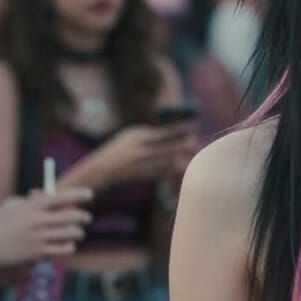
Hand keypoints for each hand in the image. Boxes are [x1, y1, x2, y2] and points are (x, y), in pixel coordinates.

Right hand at [0, 189, 91, 270]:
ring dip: (77, 233)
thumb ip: (31, 199)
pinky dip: (69, 246)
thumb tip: (49, 194)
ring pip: (71, 234)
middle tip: (86, 217)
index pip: (61, 197)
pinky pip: (64, 249)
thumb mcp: (11, 205)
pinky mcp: (39, 253)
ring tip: (77, 232)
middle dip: (83, 216)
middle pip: (71, 216)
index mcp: (31, 206)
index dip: (78, 195)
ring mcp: (39, 238)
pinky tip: (68, 245)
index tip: (89, 195)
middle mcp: (37, 221)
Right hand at [83, 124, 200, 188]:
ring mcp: (145, 164)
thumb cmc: (120, 148)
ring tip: (194, 153)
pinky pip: (166, 172)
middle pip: (172, 147)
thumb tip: (172, 130)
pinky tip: (184, 166)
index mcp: (139, 136)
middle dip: (186, 144)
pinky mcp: (147, 175)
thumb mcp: (131, 135)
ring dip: (184, 157)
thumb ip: (150, 132)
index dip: (181, 129)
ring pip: (171, 161)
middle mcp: (143, 149)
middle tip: (197, 141)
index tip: (194, 126)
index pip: (165, 132)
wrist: (104, 168)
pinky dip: (175, 168)